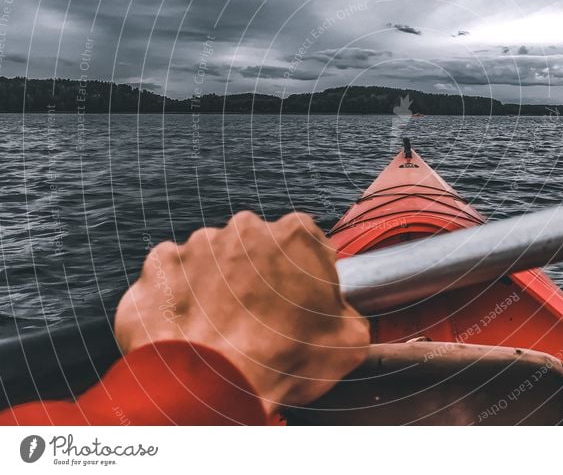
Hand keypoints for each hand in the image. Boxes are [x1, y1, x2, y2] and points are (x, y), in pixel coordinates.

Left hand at [114, 211, 369, 414]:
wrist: (209, 387)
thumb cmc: (281, 361)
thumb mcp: (348, 343)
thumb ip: (349, 314)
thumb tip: (342, 317)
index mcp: (296, 235)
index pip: (307, 242)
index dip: (305, 274)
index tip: (300, 301)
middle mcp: (246, 228)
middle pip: (257, 247)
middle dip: (258, 275)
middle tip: (260, 318)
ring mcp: (198, 245)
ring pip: (214, 259)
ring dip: (218, 284)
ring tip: (221, 328)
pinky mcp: (159, 267)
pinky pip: (172, 274)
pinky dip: (179, 294)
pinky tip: (190, 326)